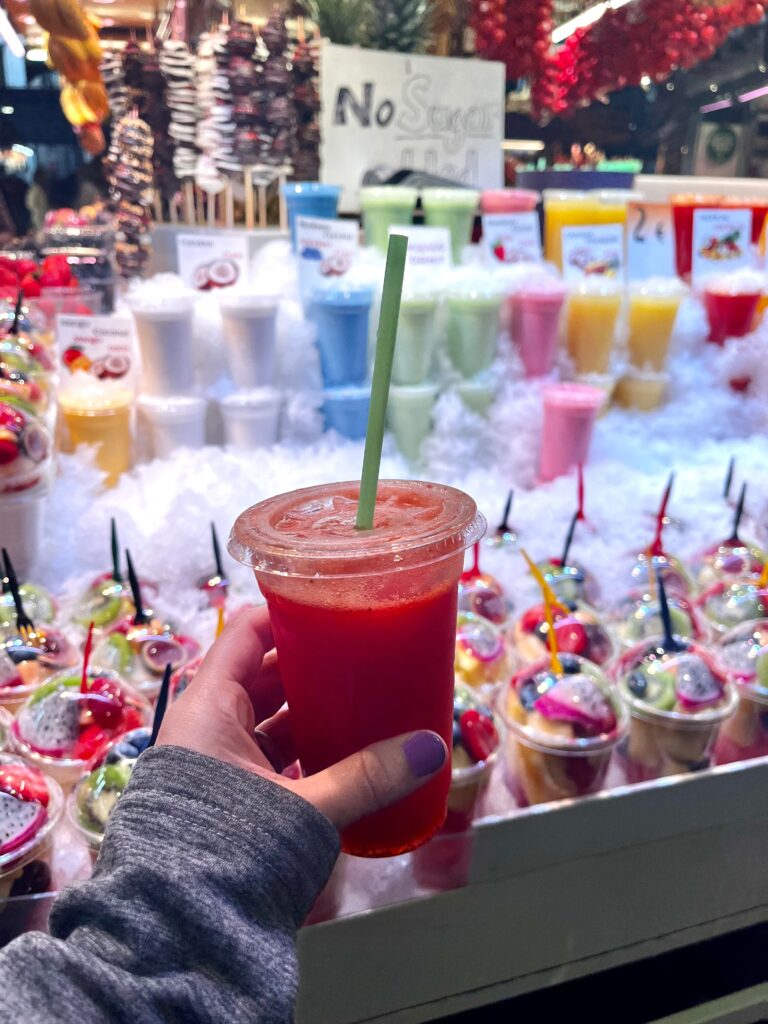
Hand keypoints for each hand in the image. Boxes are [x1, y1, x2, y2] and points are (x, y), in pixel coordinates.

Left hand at [157, 606, 446, 829]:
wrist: (177, 932)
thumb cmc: (230, 850)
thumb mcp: (305, 807)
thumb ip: (369, 777)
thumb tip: (433, 748)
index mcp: (209, 707)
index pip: (248, 635)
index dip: (289, 614)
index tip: (335, 607)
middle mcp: (205, 727)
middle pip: (262, 676)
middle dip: (311, 667)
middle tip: (361, 656)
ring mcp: (213, 764)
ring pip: (266, 721)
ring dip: (308, 713)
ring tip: (359, 703)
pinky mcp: (224, 799)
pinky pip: (266, 758)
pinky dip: (300, 751)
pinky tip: (339, 756)